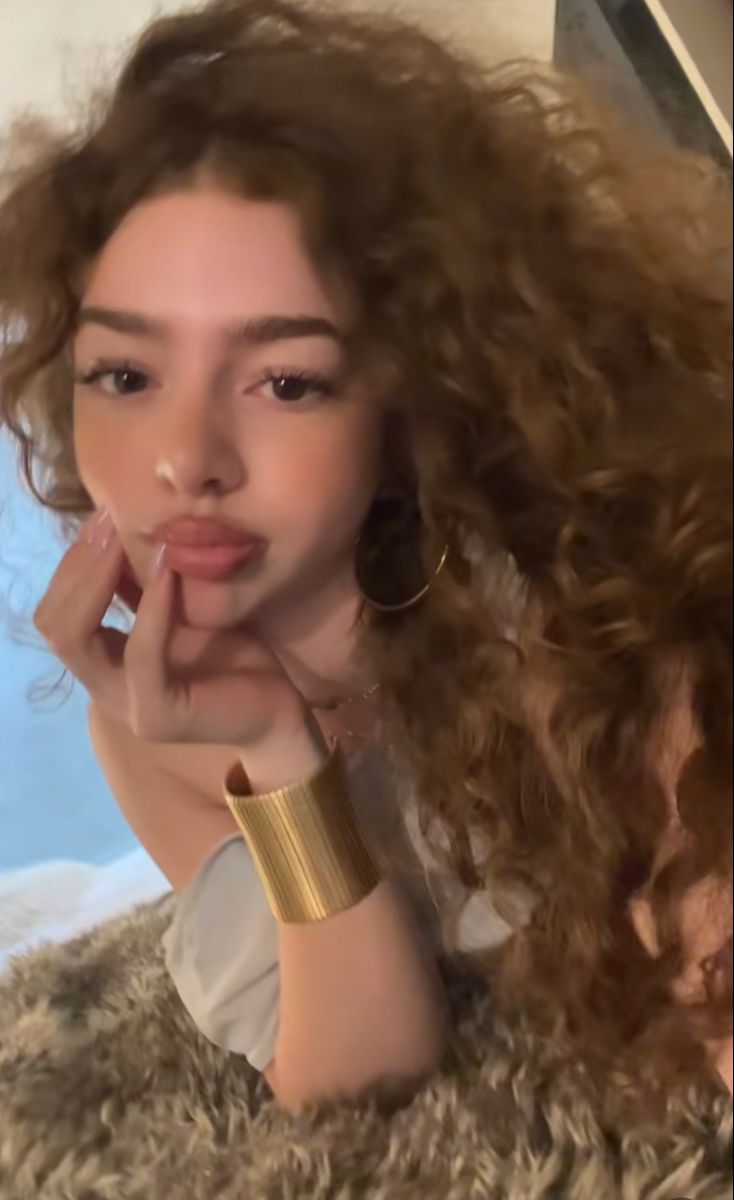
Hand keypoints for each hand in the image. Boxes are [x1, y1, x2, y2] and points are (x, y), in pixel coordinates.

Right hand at [33, 509, 313, 750]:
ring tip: (124, 537)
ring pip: (78, 641)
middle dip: (77, 566)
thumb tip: (122, 527)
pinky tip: (167, 571)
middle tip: (107, 521)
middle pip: (54, 625)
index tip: (102, 515)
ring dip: (98, 579)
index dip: (73, 562)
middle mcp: (105, 687)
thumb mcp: (182, 609)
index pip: (57, 611)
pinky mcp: (158, 715)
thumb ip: (145, 586)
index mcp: (105, 662)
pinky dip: (151, 609)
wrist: (279, 708)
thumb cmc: (234, 655)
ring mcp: (128, 706)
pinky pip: (140, 656)